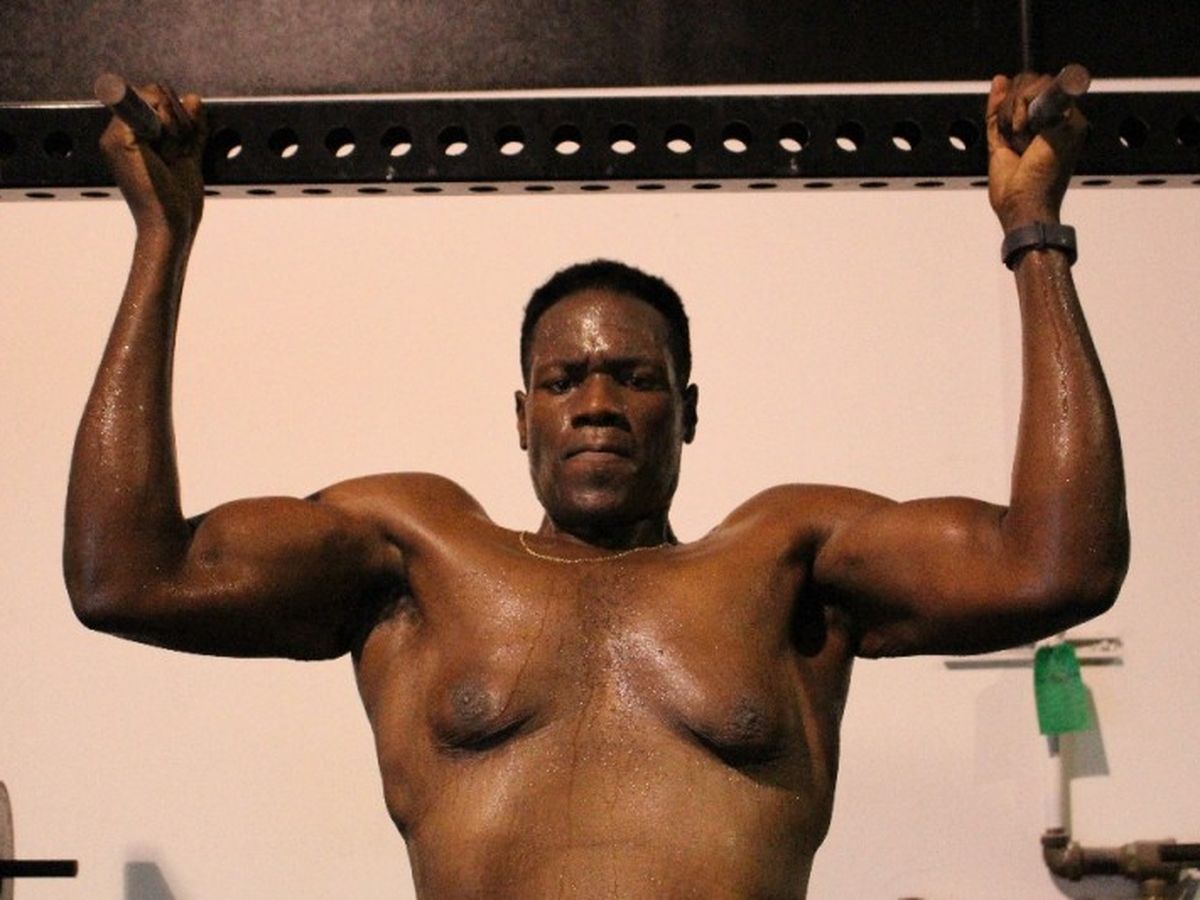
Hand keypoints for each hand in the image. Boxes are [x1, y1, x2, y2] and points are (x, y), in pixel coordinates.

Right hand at [99, 83, 206, 240]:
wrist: (171, 227)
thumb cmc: (179, 202)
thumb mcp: (189, 157)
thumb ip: (191, 129)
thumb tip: (193, 97)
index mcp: (130, 137)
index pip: (156, 99)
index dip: (177, 113)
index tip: (183, 144)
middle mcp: (118, 132)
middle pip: (158, 92)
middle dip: (181, 119)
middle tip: (178, 155)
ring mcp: (115, 134)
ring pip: (158, 96)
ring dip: (180, 126)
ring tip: (173, 158)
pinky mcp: (119, 138)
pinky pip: (155, 106)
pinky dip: (174, 127)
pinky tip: (170, 153)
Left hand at [986, 73, 1088, 232]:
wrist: (1025, 205)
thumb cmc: (1015, 188)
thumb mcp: (999, 143)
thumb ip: (998, 111)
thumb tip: (1000, 80)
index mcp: (1048, 125)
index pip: (1030, 91)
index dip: (1012, 100)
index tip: (1008, 125)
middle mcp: (1062, 118)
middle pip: (1029, 83)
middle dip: (1008, 109)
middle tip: (1013, 140)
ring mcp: (1069, 117)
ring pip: (1031, 85)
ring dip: (1012, 116)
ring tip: (1020, 142)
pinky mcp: (1070, 118)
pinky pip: (1033, 95)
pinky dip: (1018, 116)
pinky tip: (1024, 138)